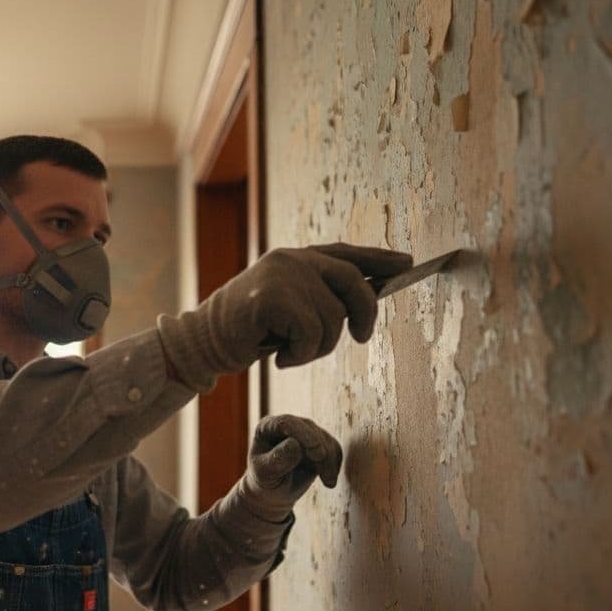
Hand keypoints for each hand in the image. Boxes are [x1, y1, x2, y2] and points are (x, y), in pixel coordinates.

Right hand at [157, 243, 411, 390]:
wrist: (204, 342)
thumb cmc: (249, 330)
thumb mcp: (288, 307)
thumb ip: (319, 297)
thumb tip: (364, 306)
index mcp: (297, 257)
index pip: (346, 253)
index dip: (379, 258)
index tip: (407, 264)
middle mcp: (292, 258)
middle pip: (354, 282)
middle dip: (365, 315)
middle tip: (362, 338)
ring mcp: (282, 274)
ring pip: (334, 319)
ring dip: (319, 348)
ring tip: (293, 352)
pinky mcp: (272, 298)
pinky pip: (313, 333)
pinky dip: (301, 355)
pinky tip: (280, 358)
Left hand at [242, 415, 342, 521]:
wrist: (274, 491)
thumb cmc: (265, 481)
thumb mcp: (266, 474)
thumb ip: (278, 459)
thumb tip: (295, 444)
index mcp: (267, 427)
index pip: (286, 423)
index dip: (301, 433)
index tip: (314, 447)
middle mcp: (287, 425)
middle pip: (309, 429)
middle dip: (320, 449)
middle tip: (326, 474)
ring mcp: (305, 432)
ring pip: (325, 439)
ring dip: (329, 460)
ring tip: (329, 483)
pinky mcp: (319, 442)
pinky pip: (334, 448)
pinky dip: (335, 463)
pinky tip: (330, 481)